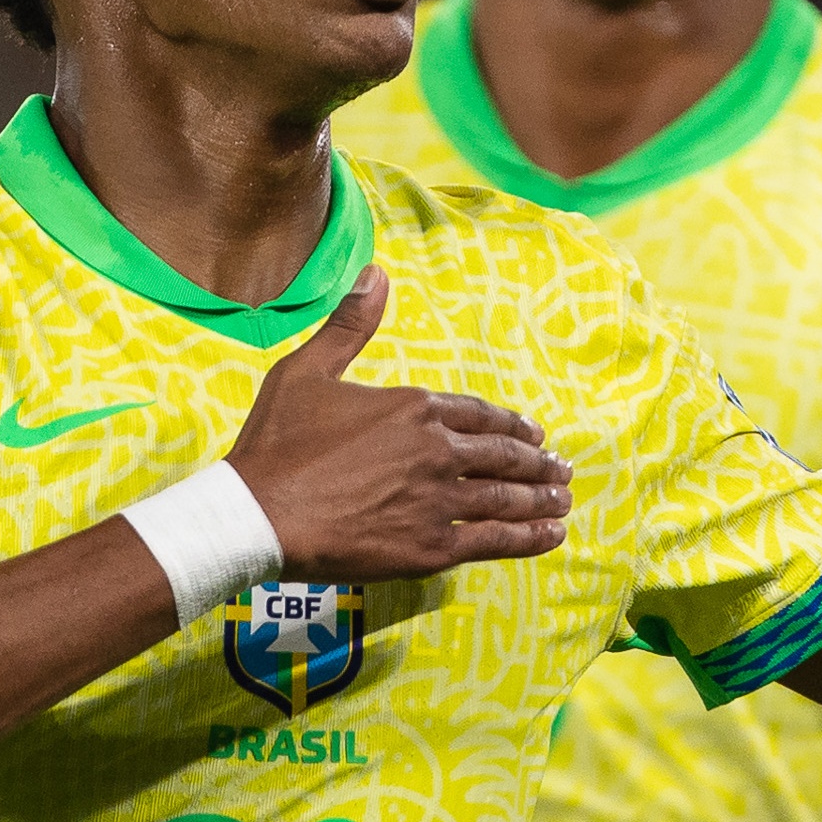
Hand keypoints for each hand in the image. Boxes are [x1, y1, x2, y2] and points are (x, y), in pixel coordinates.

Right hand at [227, 265, 571, 580]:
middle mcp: (437, 451)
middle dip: (537, 463)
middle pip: (503, 457)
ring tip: (564, 501)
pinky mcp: (432, 547)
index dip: (511, 426)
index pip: (480, 416)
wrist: (258, 514)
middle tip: (561, 469)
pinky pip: (494, 540)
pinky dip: (529, 538)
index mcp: (414, 407)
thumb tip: (377, 273)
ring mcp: (439, 500)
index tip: (534, 434)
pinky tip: (551, 535)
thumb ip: (349, 325)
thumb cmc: (277, 443)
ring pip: (507, 498)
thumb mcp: (308, 370)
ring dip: (541, 498)